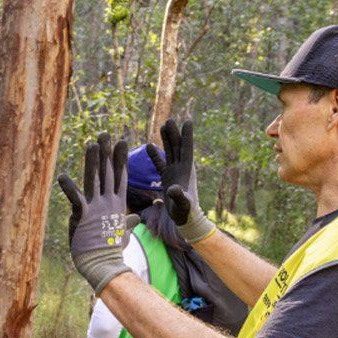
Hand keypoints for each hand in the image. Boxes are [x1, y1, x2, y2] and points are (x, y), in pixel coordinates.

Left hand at [57, 134, 138, 292]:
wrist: (103, 264)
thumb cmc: (111, 250)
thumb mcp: (123, 233)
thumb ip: (128, 222)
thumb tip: (136, 219)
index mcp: (117, 204)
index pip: (119, 176)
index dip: (119, 158)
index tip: (121, 142)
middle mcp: (108, 202)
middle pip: (107, 172)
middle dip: (106, 152)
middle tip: (104, 133)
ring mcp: (96, 207)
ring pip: (93, 179)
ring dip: (92, 161)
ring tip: (91, 144)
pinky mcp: (82, 215)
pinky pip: (74, 198)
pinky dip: (68, 187)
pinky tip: (62, 176)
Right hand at [146, 119, 215, 242]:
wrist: (184, 218)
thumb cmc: (185, 211)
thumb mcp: (182, 204)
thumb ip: (179, 196)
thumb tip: (174, 189)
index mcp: (186, 171)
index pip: (187, 149)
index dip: (187, 136)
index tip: (188, 122)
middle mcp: (181, 168)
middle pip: (177, 146)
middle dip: (174, 133)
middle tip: (170, 120)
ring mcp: (174, 172)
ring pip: (170, 151)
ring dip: (167, 139)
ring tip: (163, 125)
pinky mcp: (167, 177)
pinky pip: (160, 163)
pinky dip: (155, 155)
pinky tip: (149, 145)